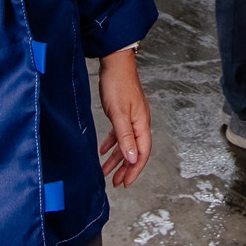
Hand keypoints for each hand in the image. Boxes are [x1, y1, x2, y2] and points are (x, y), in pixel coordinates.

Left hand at [97, 48, 152, 185]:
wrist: (115, 63)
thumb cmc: (118, 85)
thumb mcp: (119, 114)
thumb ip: (125, 137)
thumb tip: (132, 159)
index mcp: (142, 124)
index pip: (142, 153)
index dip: (134, 170)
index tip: (125, 182)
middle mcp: (140, 122)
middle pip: (135, 151)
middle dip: (125, 168)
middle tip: (116, 182)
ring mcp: (132, 118)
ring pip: (126, 144)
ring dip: (117, 158)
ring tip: (106, 171)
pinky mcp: (124, 112)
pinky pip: (120, 134)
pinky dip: (112, 143)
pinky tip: (103, 150)